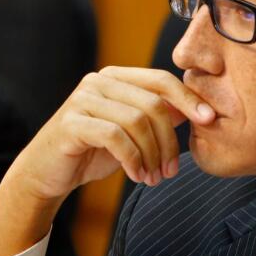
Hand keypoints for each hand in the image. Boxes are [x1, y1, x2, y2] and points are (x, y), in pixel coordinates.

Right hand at [0, 67, 214, 255]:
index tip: (209, 121)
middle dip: (169, 141)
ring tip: (154, 178)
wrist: (46, 173)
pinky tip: (137, 176)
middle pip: (152, 103)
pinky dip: (133, 159)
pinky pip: (115, 137)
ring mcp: (82, 100)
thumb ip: (156, 117)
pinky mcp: (71, 123)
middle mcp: (97, 82)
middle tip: (171, 171)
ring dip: (152, 155)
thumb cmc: (90, 152)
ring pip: (136, 121)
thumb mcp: (129, 134)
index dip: (188, 98)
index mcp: (115, 78)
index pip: (160, 79)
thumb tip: (195, 110)